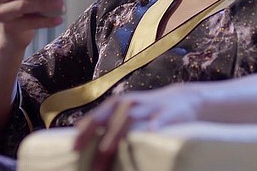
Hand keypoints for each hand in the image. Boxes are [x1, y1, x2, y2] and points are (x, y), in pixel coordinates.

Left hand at [73, 84, 201, 170]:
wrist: (183, 100)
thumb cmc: (147, 112)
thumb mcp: (125, 113)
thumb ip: (106, 121)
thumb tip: (79, 132)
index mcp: (116, 105)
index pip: (95, 118)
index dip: (83, 133)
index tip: (73, 149)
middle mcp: (129, 103)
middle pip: (108, 118)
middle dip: (95, 136)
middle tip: (84, 156)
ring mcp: (148, 107)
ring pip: (128, 118)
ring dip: (115, 134)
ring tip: (105, 149)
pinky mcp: (168, 112)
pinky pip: (159, 118)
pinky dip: (154, 124)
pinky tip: (149, 132)